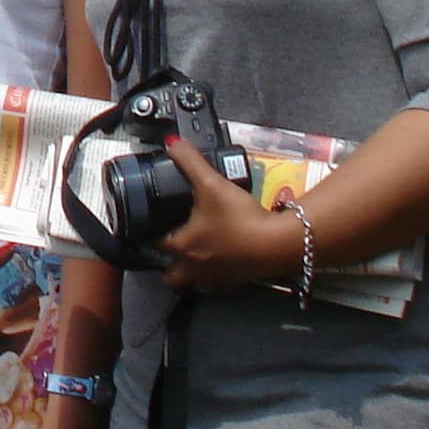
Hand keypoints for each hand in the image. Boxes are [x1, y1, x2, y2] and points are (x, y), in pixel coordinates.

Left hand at [156, 137, 301, 294]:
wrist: (279, 243)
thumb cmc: (241, 219)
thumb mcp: (212, 184)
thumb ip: (190, 161)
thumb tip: (173, 145)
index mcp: (182, 247)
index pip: (153, 244)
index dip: (150, 232)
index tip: (152, 224)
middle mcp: (196, 268)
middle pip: (172, 278)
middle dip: (169, 266)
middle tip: (173, 246)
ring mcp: (218, 279)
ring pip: (195, 282)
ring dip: (193, 271)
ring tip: (197, 252)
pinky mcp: (238, 281)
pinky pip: (221, 283)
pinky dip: (220, 272)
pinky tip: (226, 256)